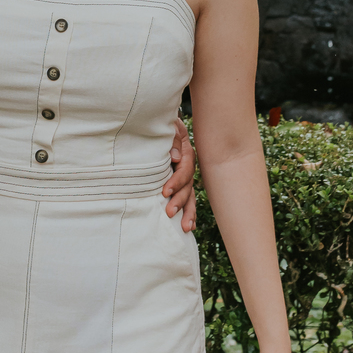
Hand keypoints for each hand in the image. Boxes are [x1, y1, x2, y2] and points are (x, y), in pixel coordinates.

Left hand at [163, 117, 197, 231]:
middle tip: (170, 212)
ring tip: (186, 228)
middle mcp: (188, 167)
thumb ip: (172, 139)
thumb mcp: (169, 126)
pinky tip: (190, 226)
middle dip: (180, 201)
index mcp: (186, 153)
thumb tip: (175, 157)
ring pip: (190, 196)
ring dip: (188, 212)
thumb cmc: (163, 125)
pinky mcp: (180, 183)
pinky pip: (187, 198)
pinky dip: (188, 211)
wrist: (163, 124)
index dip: (176, 181)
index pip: (184, 170)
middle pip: (188, 186)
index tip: (164, 192)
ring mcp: (186, 176)